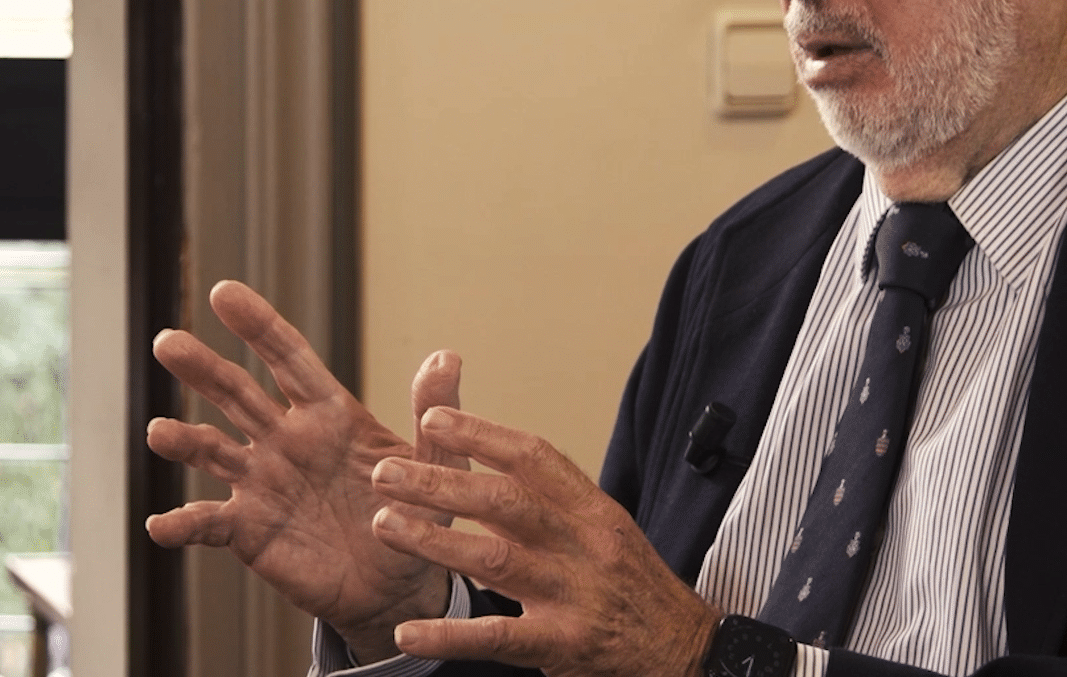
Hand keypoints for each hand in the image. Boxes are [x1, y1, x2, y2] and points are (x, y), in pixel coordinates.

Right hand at [144, 280, 469, 662]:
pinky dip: (183, 524)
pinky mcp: (248, 530)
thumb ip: (436, 415)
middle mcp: (286, 440)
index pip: (288, 359)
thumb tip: (446, 358)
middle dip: (203, 368)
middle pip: (237, 394)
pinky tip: (162, 525)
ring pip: (212, 451)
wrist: (398, 585)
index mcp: (328, 414)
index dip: (259, 325)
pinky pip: (209, 523)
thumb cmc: (417, 514)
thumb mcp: (436, 465)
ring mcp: (262, 483)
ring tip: (159, 432)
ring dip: (183, 440)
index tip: (224, 293)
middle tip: (167, 342)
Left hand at [368, 407, 721, 676]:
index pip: (534, 458)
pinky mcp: (564, 642)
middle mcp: (583, 543)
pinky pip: (499, 637)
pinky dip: (451, 635)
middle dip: (441, 483)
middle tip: (386, 471)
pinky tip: (409, 632)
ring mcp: (574, 593)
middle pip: (506, 501)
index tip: (431, 419)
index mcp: (592, 508)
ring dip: (435, 541)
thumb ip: (545, 505)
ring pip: (496, 558)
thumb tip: (481, 469)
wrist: (681, 646)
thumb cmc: (632, 584)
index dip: (481, 435)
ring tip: (385, 525)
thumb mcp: (602, 530)